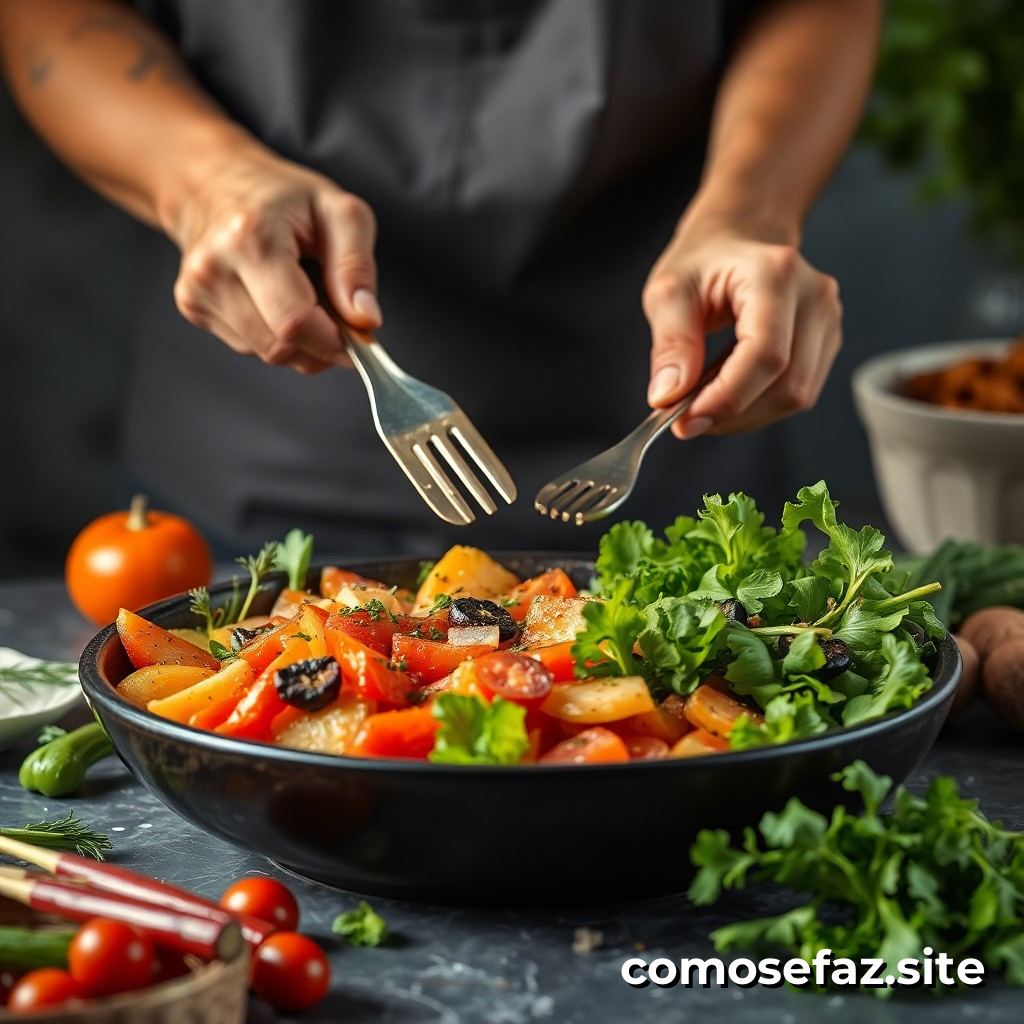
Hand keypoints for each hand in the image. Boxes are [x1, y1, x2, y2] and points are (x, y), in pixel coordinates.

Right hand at [165, 144, 379, 373]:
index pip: (295, 323)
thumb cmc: (283, 196)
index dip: (334, 341)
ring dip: (300, 342)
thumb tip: (366, 320)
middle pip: (280, 347)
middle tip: (337, 315)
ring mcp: (198, 291)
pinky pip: (250, 347)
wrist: (216, 183)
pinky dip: (275, 335)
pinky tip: (275, 300)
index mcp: (250, 239)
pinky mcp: (193, 307)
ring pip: (267, 353)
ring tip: (304, 297)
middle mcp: (214, 268)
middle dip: (320, 344)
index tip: (359, 336)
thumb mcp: (339, 212)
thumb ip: (357, 265)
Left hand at [641, 204, 841, 437]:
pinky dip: (757, 407)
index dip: (727, 397)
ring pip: (796, 397)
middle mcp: (815, 297)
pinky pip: (798, 394)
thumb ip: (670, 344)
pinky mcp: (825, 344)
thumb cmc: (703, 260)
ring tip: (702, 402)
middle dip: (731, 414)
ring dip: (744, 415)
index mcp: (776, 275)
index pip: (765, 354)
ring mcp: (828, 322)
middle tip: (684, 418)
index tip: (686, 420)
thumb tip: (668, 396)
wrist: (737, 237)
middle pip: (786, 384)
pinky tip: (727, 392)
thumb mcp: (669, 292)